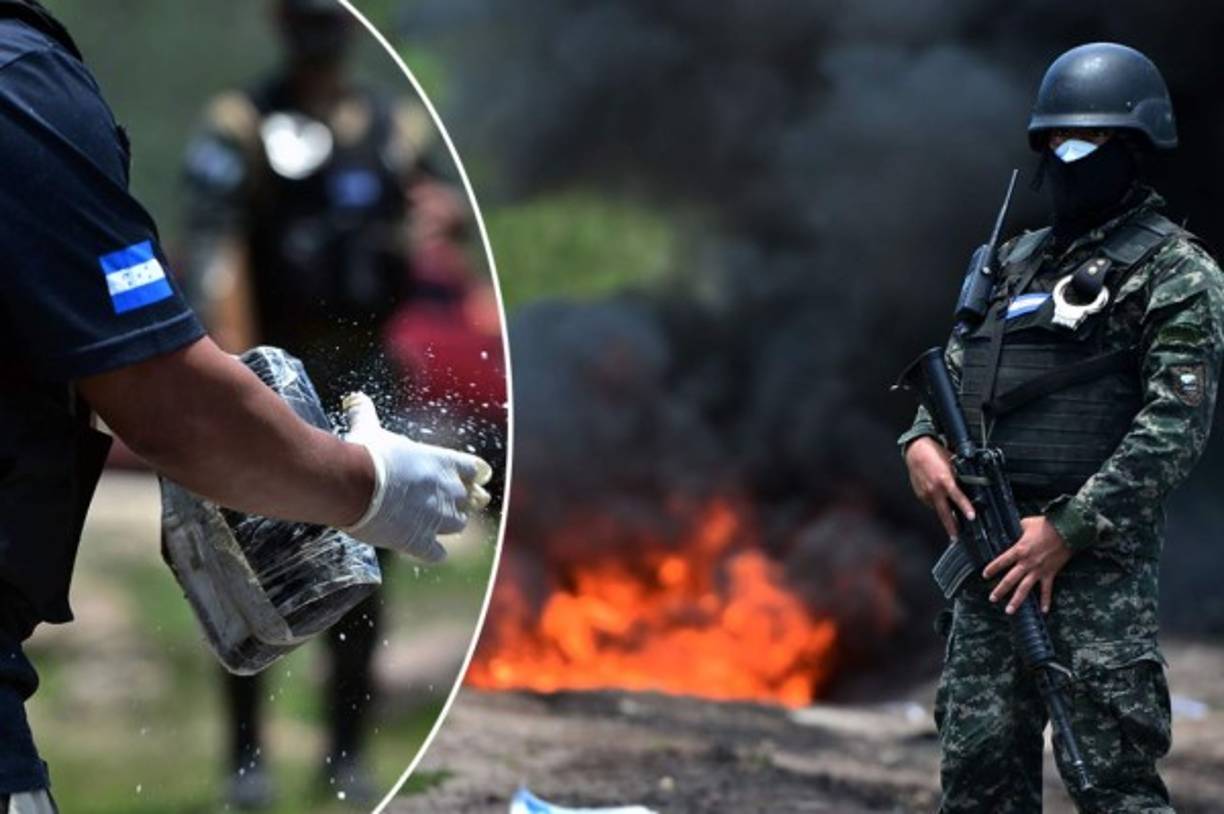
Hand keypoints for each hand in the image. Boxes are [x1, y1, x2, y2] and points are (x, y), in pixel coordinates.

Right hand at [341, 393, 492, 561]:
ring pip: (457, 525)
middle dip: (463, 500)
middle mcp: (448, 491)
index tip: (474, 476)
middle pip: (470, 499)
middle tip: (454, 501)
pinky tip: (425, 550)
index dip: (473, 473)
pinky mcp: (420, 542)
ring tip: (437, 523)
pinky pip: (437, 553)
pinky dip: (432, 552)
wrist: (353, 485)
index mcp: (443, 462)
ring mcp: (436, 519)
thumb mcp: (370, 429)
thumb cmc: (365, 453)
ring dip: (449, 524)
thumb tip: (355, 397)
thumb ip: (367, 414)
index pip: (475, 468)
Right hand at [904, 436, 975, 537]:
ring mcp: (925, 493)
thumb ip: (959, 476)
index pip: (957, 497)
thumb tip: (970, 486)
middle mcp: (934, 489)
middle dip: (951, 526)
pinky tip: (938, 497)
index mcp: (944, 480)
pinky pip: (930, 502)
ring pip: (938, 508)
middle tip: (956, 537)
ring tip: (951, 518)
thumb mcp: (952, 462)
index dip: (965, 507)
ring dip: (944, 512)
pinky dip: (936, 502)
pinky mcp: (919, 494)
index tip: (971, 517)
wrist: (915, 449)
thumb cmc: (935, 453)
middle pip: (944, 513)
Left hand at [983, 516, 1072, 613]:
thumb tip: (1012, 526)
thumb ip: (1017, 527)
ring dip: (1016, 600)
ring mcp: (1038, 570)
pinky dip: (1045, 601)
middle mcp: (1026, 563)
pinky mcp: (1050, 574)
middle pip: (1010, 580)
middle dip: (1000, 590)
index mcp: (1019, 550)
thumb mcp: (1026, 523)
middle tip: (992, 599)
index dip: (992, 569)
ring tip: (1009, 611)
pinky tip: (1043, 611)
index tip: (984, 576)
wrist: (1067, 531)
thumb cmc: (1046, 525)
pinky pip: (1047, 590)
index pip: (1001, 561)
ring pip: (1024, 588)